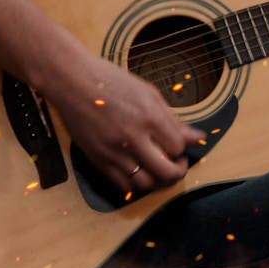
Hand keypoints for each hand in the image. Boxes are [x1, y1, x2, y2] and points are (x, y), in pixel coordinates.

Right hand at [42, 53, 205, 194]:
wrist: (71, 81)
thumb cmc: (109, 81)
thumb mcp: (148, 93)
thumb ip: (173, 119)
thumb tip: (197, 137)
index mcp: (148, 116)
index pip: (177, 146)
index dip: (182, 148)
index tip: (178, 145)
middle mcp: (132, 137)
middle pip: (166, 171)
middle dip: (177, 171)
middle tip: (177, 164)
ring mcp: (113, 151)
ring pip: (145, 184)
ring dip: (157, 180)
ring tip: (157, 168)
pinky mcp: (97, 160)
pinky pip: (122, 186)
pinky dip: (134, 185)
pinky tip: (138, 172)